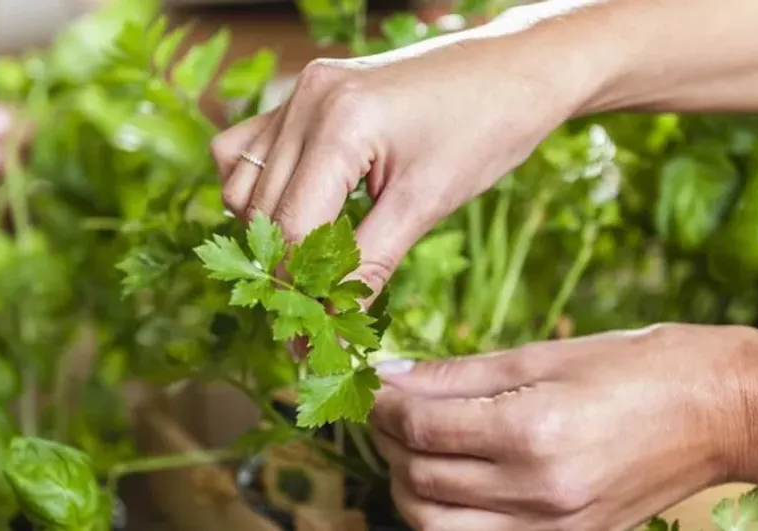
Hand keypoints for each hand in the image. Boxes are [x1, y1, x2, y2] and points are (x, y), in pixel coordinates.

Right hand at [210, 22, 594, 298]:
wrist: (515, 68)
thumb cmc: (485, 129)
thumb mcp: (426, 204)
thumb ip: (369, 265)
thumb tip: (334, 327)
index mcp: (339, 122)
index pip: (292, 226)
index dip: (298, 289)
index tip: (308, 339)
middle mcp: (307, 99)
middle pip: (262, 210)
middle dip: (285, 267)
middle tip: (314, 311)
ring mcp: (300, 92)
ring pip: (243, 182)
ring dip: (268, 229)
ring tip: (311, 261)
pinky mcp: (303, 94)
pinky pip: (247, 149)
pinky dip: (261, 188)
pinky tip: (298, 209)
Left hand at [370, 324, 757, 530]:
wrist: (716, 411)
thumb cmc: (635, 368)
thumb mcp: (541, 356)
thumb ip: (458, 374)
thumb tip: (394, 376)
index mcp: (534, 432)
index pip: (423, 428)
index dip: (384, 407)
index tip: (375, 387)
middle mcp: (539, 491)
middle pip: (421, 481)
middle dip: (387, 445)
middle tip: (387, 414)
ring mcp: (552, 528)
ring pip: (437, 526)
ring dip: (407, 487)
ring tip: (410, 449)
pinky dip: (446, 515)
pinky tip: (446, 479)